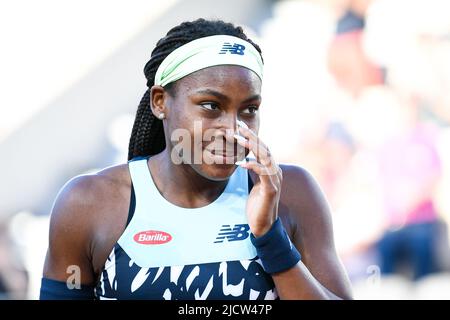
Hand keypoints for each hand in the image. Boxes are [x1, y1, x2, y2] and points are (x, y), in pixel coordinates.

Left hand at [233, 121, 282, 236]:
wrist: (263, 226)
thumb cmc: (256, 206)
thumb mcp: (253, 184)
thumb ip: (253, 172)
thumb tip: (246, 160)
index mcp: (271, 169)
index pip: (262, 148)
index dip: (252, 137)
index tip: (240, 127)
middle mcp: (275, 172)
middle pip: (264, 148)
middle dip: (251, 136)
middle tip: (239, 126)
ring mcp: (275, 180)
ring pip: (265, 157)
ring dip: (252, 147)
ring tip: (239, 139)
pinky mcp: (271, 189)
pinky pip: (263, 173)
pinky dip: (253, 166)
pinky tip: (242, 163)